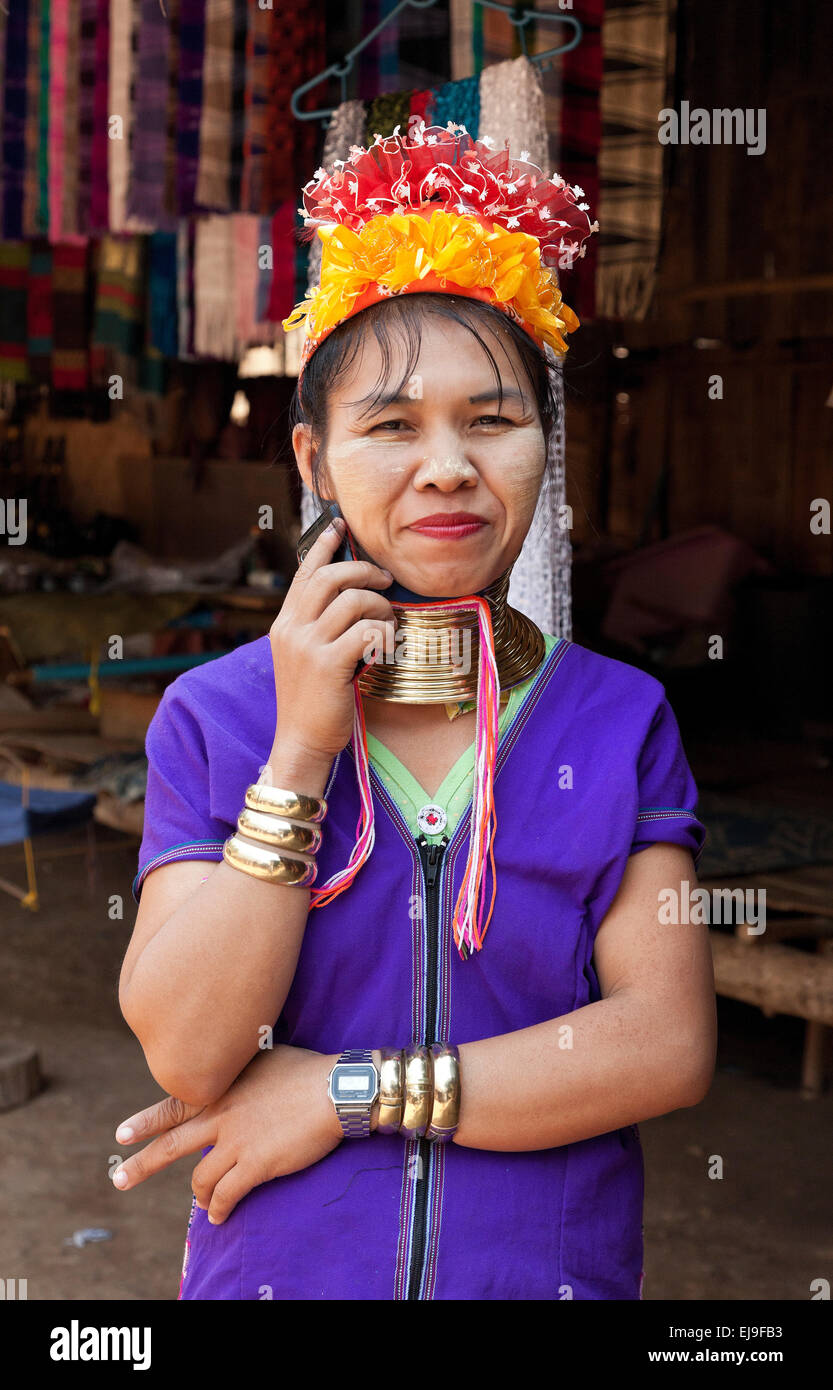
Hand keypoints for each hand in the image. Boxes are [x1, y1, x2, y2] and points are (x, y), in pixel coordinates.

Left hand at [110, 1046, 343, 1224]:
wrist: (334, 1089)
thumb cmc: (307, 1070)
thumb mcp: (264, 1058)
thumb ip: (241, 1069)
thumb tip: (236, 1068)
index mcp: (221, 1088)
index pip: (174, 1106)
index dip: (146, 1122)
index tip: (122, 1134)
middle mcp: (220, 1115)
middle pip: (170, 1144)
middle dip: (142, 1164)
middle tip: (120, 1180)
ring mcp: (235, 1141)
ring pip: (200, 1179)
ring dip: (199, 1196)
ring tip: (204, 1204)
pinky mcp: (255, 1164)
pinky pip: (226, 1195)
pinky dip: (220, 1209)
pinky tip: (220, 1216)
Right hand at [269, 515, 396, 765]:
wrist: (301, 741)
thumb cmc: (312, 700)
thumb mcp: (305, 656)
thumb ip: (318, 626)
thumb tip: (351, 597)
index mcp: (284, 623)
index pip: (305, 573)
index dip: (324, 546)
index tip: (340, 526)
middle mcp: (291, 628)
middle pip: (332, 577)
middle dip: (365, 572)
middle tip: (386, 581)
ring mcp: (307, 645)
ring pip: (353, 601)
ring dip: (380, 608)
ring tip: (388, 625)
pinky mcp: (328, 664)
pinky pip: (367, 631)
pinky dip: (384, 633)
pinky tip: (386, 646)